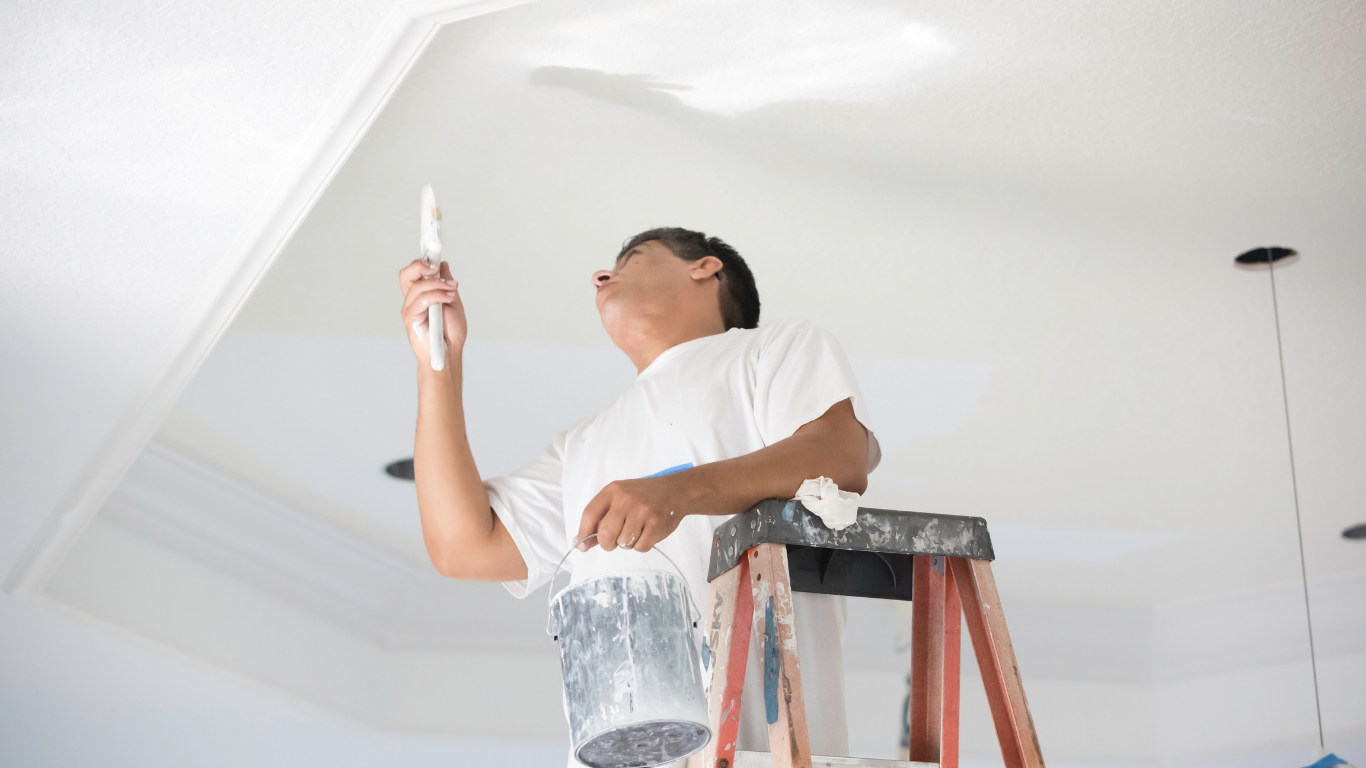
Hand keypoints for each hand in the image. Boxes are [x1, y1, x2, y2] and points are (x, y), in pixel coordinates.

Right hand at [399, 259, 466, 366]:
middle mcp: (413, 300)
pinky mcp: (410, 319)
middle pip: (406, 275)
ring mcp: (410, 309)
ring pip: (417, 286)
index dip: (421, 261)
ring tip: (452, 290)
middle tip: (435, 268)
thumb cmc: (451, 332)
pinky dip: (436, 296)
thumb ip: (446, 284)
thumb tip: (443, 265)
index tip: (434, 253)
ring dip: (437, 285)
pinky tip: (447, 299)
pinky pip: (420, 301)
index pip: (415, 273)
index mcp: (422, 294)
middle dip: (420, 266)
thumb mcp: (454, 302)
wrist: (450, 352)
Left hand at [576, 472, 710, 552]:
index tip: (582, 546)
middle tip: (614, 541)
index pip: (589, 514)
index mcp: (612, 491)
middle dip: (607, 544)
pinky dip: (642, 545)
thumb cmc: (642, 496)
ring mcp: (642, 511)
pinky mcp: (656, 524)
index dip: (583, 533)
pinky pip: (640, 547)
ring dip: (627, 543)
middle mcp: (626, 499)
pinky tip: (647, 532)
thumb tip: (582, 542)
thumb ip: (601, 517)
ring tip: (636, 530)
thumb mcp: (619, 497)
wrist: (675, 491)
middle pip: (605, 534)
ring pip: (623, 543)